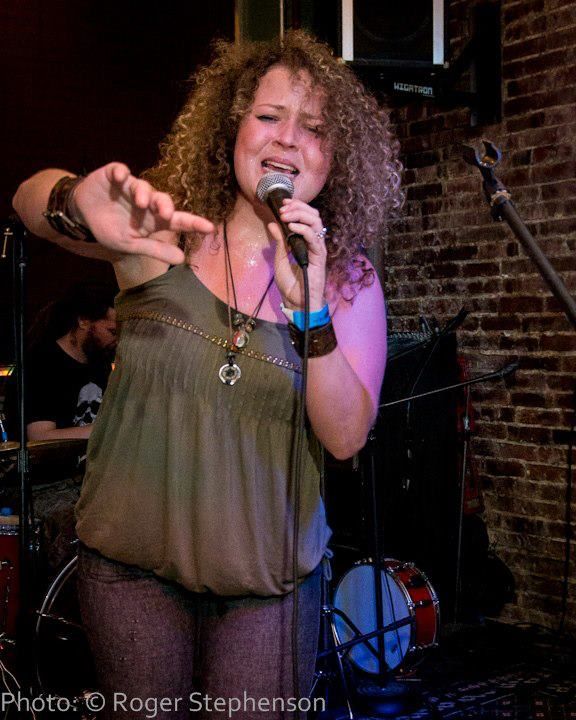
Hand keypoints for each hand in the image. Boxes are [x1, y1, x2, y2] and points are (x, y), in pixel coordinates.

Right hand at [72, 163, 213, 264]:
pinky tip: (121, 177)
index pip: (177, 220)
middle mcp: (146, 201)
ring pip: (142, 185)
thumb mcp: (131, 244)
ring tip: (140, 202)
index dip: (193, 223)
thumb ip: (155, 249)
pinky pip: (119, 170)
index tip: (210, 228)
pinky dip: (121, 172)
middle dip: (165, 205)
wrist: (84, 214)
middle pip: (162, 199)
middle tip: (166, 213)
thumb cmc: (112, 229)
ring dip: (143, 192)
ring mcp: (131, 186)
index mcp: (153, 219)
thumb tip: (182, 259)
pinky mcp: (113, 175)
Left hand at [267, 198, 327, 309]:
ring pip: (316, 223)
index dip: (296, 207)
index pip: (306, 217)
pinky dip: (303, 230)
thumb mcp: (280, 259)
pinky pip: (314, 238)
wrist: (296, 302)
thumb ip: (279, 242)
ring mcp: (318, 249)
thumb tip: (272, 224)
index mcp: (306, 241)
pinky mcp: (320, 257)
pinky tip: (292, 228)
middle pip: (313, 216)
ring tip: (286, 216)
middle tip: (283, 208)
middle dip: (298, 208)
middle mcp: (315, 243)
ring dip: (300, 216)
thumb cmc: (290, 284)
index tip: (282, 203)